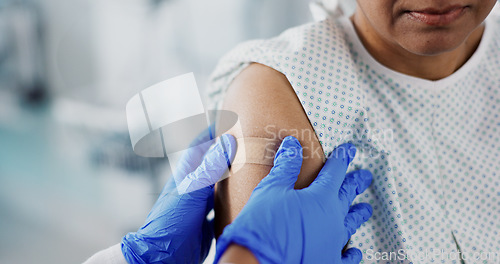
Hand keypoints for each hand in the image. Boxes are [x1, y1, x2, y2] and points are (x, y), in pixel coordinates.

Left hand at [121, 132, 235, 263]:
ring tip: (250, 169)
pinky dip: (232, 202)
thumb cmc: (169, 223)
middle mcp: (193, 188)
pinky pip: (221, 207)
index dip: (211, 132)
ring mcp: (198, 206)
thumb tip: (228, 142)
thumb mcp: (192, 192)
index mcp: (187, 176)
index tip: (227, 119)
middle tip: (246, 144)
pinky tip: (244, 202)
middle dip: (226, 153)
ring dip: (231, 177)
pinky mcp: (204, 223)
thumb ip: (210, 168)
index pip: (199, 146)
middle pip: (211, 164)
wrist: (159, 257)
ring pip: (217, 186)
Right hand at [215, 136, 372, 263]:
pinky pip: (346, 258)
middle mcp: (333, 220)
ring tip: (366, 209)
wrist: (259, 263)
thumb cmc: (264, 226)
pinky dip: (352, 254)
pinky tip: (356, 251)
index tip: (349, 150)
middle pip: (348, 196)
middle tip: (365, 176)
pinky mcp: (328, 263)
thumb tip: (292, 145)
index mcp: (322, 198)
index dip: (342, 159)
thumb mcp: (271, 189)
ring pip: (350, 225)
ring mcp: (333, 244)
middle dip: (355, 184)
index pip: (335, 172)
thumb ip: (286, 167)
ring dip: (358, 215)